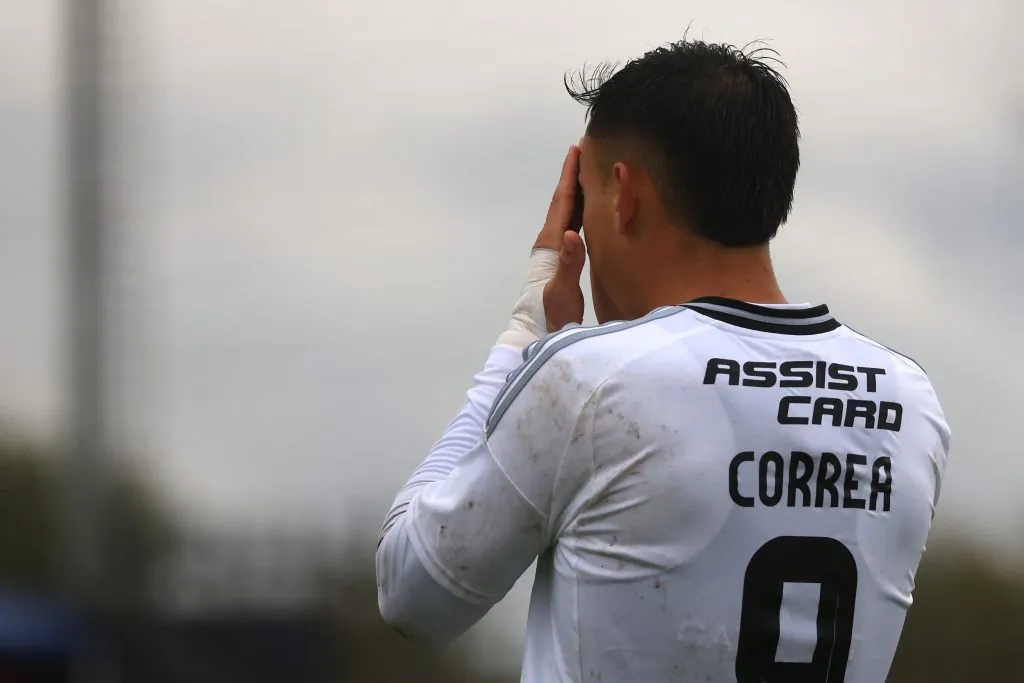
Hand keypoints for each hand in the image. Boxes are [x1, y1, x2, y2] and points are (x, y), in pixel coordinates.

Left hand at [495, 144, 585, 350]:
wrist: (539, 331)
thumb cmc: (550, 313)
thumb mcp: (562, 290)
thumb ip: (568, 264)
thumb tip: (571, 234)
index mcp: (551, 243)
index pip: (562, 202)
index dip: (569, 175)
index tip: (577, 150)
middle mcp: (552, 241)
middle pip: (564, 200)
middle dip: (574, 175)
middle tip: (586, 150)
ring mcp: (556, 249)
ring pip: (568, 211)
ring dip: (578, 190)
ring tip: (590, 171)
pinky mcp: (563, 258)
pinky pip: (573, 224)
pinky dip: (582, 209)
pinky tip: (591, 208)